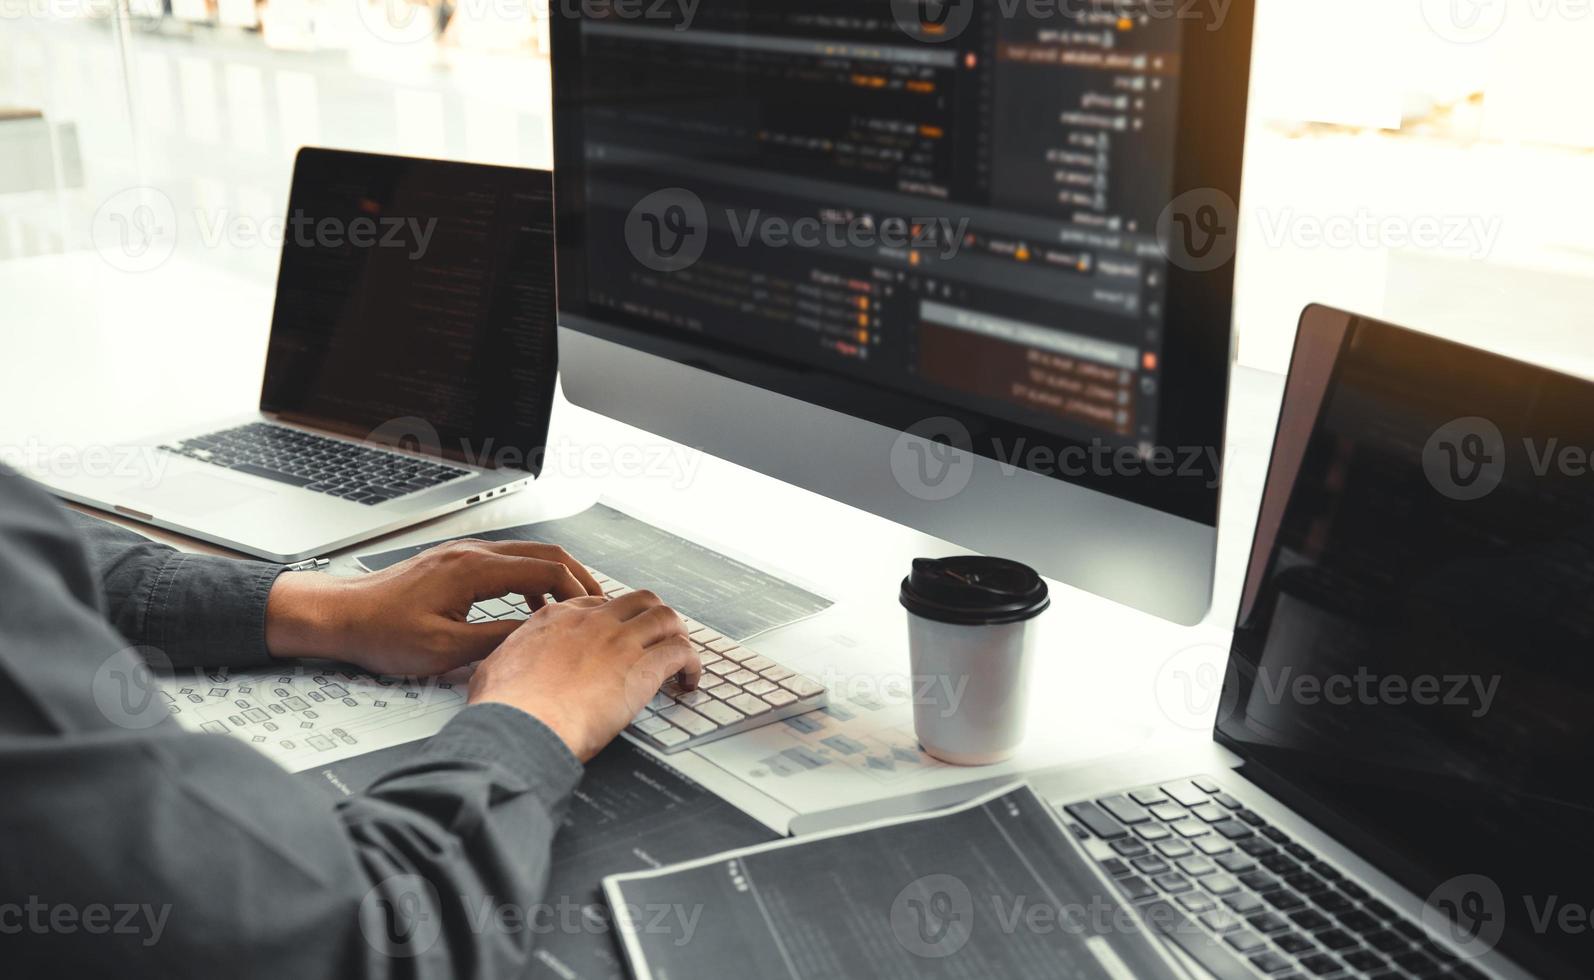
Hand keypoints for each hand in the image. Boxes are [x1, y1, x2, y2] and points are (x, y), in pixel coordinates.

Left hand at [264, 539, 603, 675]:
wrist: (340, 616)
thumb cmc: (381, 633)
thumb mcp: (444, 649)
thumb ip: (496, 640)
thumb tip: (536, 638)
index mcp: (473, 569)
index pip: (547, 567)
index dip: (579, 590)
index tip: (596, 612)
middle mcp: (472, 553)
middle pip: (545, 552)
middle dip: (578, 578)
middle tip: (598, 607)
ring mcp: (463, 554)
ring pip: (528, 554)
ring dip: (555, 578)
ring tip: (571, 609)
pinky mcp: (455, 564)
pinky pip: (508, 562)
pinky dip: (531, 580)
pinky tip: (532, 606)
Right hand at [468, 591, 700, 760]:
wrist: (521, 724)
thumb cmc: (504, 707)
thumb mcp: (493, 668)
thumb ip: (507, 661)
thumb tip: (501, 670)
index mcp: (555, 619)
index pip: (597, 603)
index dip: (614, 618)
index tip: (619, 635)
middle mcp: (592, 622)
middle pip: (638, 600)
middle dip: (653, 616)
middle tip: (658, 638)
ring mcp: (620, 641)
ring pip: (666, 618)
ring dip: (678, 635)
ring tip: (681, 656)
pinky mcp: (643, 668)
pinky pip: (681, 653)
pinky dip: (692, 664)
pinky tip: (689, 680)